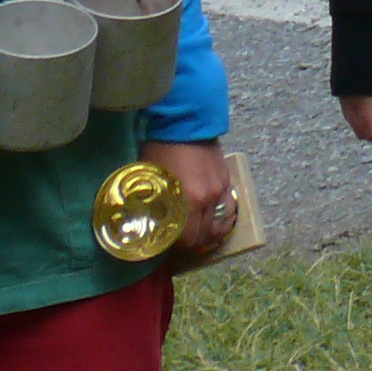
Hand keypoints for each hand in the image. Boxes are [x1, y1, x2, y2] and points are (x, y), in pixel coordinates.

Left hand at [145, 138, 237, 258]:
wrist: (185, 123)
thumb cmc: (161, 151)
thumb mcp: (149, 181)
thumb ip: (151, 204)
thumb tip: (145, 224)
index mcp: (188, 202)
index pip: (188, 239)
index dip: (177, 247)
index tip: (166, 245)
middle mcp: (208, 199)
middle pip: (205, 234)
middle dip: (193, 242)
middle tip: (180, 242)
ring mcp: (220, 189)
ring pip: (220, 222)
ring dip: (209, 231)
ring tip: (198, 234)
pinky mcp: (226, 179)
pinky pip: (227, 206)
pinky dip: (220, 216)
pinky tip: (211, 217)